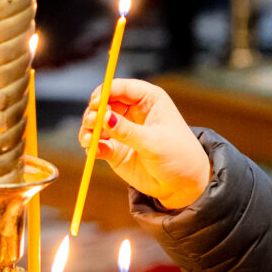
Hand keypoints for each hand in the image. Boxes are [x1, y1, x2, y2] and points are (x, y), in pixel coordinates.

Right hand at [76, 79, 212, 210]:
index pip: (121, 87)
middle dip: (94, 111)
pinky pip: (97, 143)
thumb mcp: (155, 142)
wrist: (182, 184)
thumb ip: (128, 131)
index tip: (96, 103)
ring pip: (97, 122)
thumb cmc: (178, 156)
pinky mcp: (115, 149)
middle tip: (92, 122)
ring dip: (89, 128)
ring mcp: (122, 130)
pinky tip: (93, 149)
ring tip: (89, 138)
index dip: (105, 92)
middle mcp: (132, 111)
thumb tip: (104, 117)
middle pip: (104, 102)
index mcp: (148, 99)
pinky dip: (91, 145)